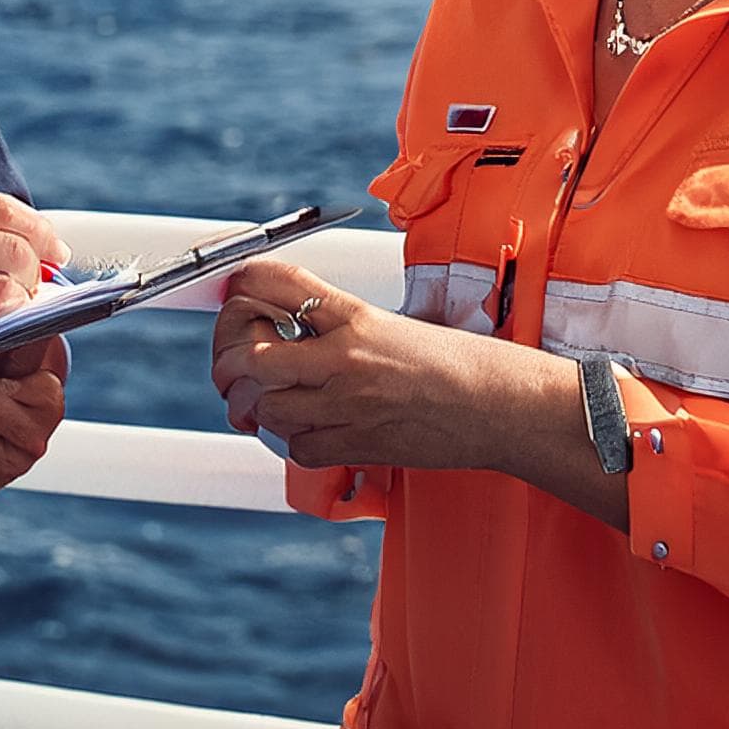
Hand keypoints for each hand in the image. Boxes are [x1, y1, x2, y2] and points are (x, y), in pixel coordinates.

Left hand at [209, 258, 506, 471]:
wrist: (500, 406)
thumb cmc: (457, 364)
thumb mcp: (393, 324)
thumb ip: (339, 325)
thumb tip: (287, 330)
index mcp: (355, 313)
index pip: (274, 281)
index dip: (240, 288)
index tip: (235, 297)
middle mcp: (344, 354)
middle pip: (249, 353)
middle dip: (228, 362)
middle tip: (234, 366)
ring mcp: (346, 402)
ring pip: (263, 406)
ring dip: (257, 406)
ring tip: (271, 401)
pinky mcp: (355, 444)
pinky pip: (295, 447)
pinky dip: (292, 440)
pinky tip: (308, 428)